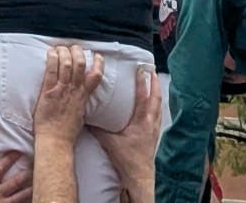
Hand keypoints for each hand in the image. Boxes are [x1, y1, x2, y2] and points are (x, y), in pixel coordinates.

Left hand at [34, 44, 103, 147]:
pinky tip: (50, 52)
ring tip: (61, 47)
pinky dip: (52, 58)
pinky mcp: (48, 92)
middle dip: (78, 51)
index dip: (98, 62)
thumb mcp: (80, 115)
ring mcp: (61, 90)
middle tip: (74, 47)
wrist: (55, 142)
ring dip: (64, 51)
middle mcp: (74, 91)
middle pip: (80, 64)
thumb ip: (81, 103)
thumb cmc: (66, 133)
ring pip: (67, 63)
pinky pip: (51, 71)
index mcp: (82, 97)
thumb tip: (82, 96)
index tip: (97, 55)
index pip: (95, 75)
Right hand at [92, 64, 161, 189]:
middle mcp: (150, 123)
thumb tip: (86, 118)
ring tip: (155, 83)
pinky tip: (154, 106)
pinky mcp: (155, 136)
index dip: (142, 81)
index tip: (141, 69)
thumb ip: (98, 129)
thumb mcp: (110, 143)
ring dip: (157, 93)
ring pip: (159, 107)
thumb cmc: (127, 160)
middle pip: (156, 98)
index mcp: (141, 121)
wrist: (139, 177)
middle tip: (152, 70)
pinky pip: (158, 116)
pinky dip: (157, 106)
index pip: (143, 96)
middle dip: (155, 83)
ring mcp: (155, 129)